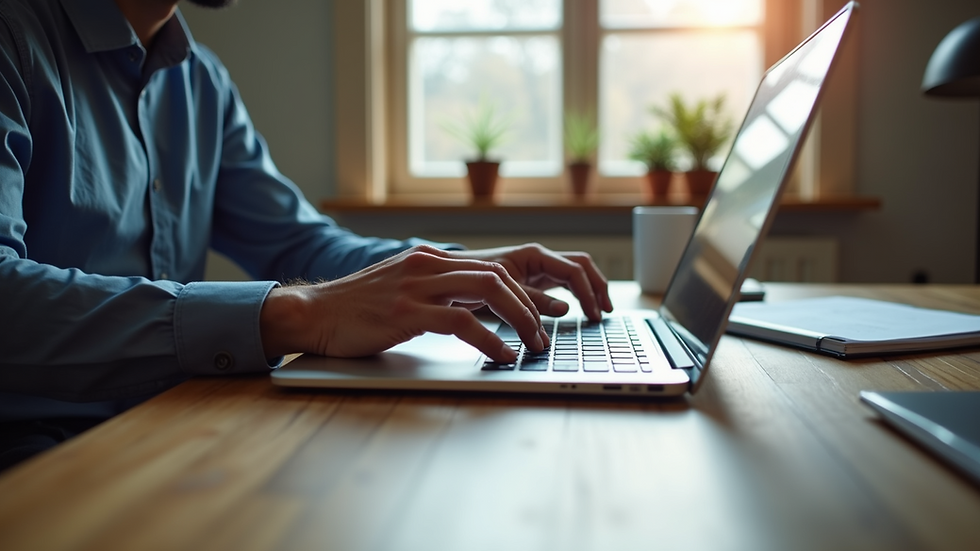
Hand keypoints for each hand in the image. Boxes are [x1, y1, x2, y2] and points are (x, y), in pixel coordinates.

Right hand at [260, 245, 550, 361]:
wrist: (312, 313)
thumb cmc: (355, 309)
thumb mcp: (401, 289)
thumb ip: (433, 291)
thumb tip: (469, 309)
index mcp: (429, 259)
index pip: (490, 268)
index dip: (521, 294)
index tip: (536, 319)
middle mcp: (427, 265)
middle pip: (498, 275)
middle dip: (529, 306)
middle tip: (542, 334)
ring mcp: (417, 286)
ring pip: (488, 290)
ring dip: (520, 319)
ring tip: (532, 344)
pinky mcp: (406, 311)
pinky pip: (462, 320)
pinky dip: (489, 339)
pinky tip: (501, 354)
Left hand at [452, 243, 612, 320]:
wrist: (449, 275)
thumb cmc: (470, 277)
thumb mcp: (501, 291)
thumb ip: (532, 299)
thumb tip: (564, 309)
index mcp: (533, 255)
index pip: (573, 270)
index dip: (587, 293)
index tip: (593, 315)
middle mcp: (539, 258)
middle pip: (581, 266)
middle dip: (597, 287)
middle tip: (605, 311)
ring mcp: (538, 267)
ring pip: (575, 273)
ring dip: (590, 290)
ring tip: (599, 312)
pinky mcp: (534, 278)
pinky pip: (563, 282)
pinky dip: (576, 294)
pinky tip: (581, 310)